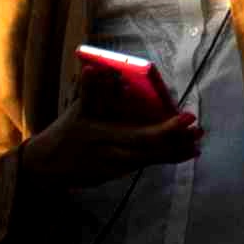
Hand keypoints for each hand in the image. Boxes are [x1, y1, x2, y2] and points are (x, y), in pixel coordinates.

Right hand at [33, 87, 203, 187]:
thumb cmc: (63, 134)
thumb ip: (89, 91)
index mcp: (103, 136)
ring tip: (196, 144)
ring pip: (150, 160)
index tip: (187, 117)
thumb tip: (97, 69)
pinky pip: (144, 165)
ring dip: (175, 152)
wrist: (45, 168)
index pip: (141, 135)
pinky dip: (164, 158)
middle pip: (152, 151)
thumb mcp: (74, 112)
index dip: (167, 129)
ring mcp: (114, 167)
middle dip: (177, 142)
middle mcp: (112, 155)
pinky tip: (181, 153)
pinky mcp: (115, 174)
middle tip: (198, 129)